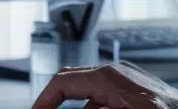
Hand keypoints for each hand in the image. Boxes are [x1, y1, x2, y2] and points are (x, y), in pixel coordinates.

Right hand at [30, 62, 177, 108]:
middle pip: (71, 84)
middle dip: (56, 103)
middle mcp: (115, 73)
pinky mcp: (134, 88)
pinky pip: (104, 99)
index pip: (62, 83)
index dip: (43, 101)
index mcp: (109, 78)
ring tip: (66, 108)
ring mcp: (125, 79)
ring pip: (87, 96)